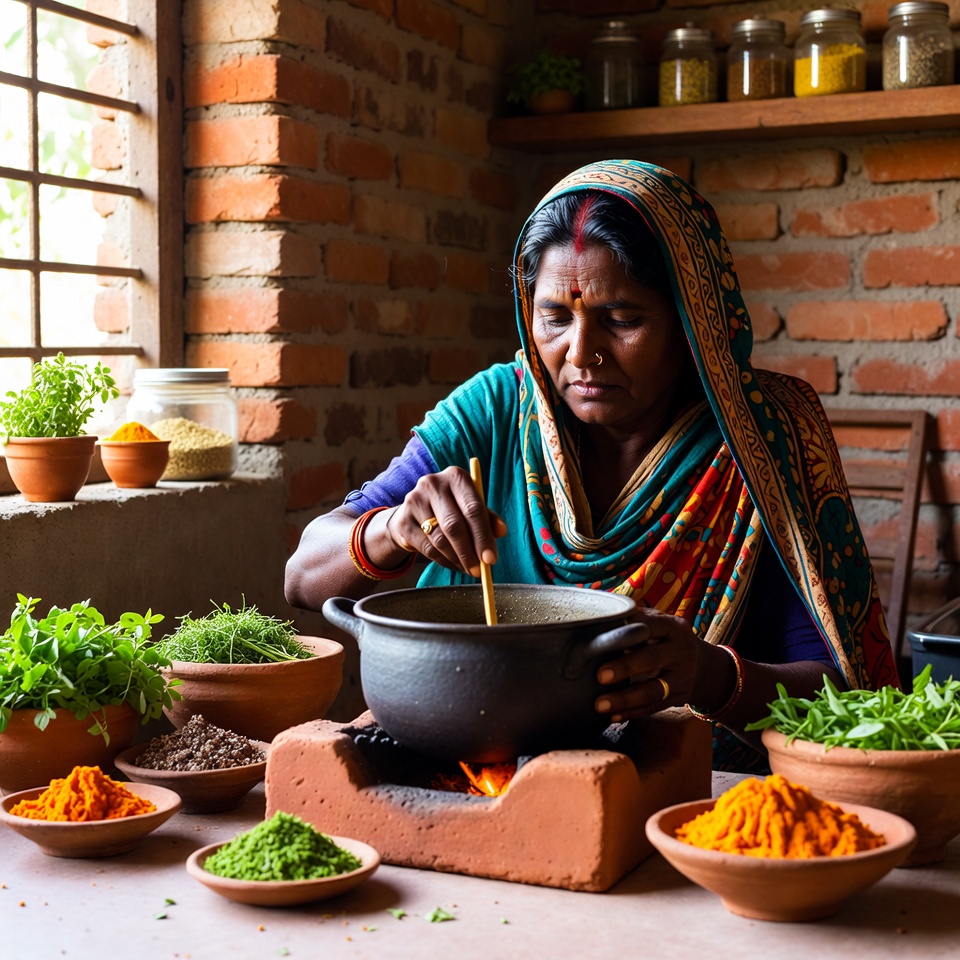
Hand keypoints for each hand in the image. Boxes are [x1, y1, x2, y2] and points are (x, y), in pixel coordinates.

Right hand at [385, 466, 506, 577]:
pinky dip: (444, 561)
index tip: (491, 559)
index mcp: (455, 476)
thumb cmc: (450, 508)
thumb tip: (501, 532)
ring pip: (440, 539)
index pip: (473, 508)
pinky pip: (427, 548)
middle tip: (480, 570)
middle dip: (469, 552)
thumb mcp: (469, 507)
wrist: (412, 512)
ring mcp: (414, 501)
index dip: (483, 536)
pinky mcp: (403, 521)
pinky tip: (454, 565)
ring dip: (457, 559)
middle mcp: (433, 484)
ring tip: (469, 569)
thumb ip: (487, 517)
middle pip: (454, 525)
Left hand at [593, 607, 730, 720]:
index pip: (650, 626)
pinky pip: (654, 707)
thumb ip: (637, 622)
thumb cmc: (668, 639)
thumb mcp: (661, 624)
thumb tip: (600, 620)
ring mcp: (681, 677)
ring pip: (653, 690)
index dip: (627, 633)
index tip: (604, 640)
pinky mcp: (679, 698)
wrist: (703, 664)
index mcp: (672, 627)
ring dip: (625, 699)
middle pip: (652, 658)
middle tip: (600, 675)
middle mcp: (680, 651)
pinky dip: (632, 713)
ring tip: (600, 705)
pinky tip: (613, 716)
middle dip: (625, 667)